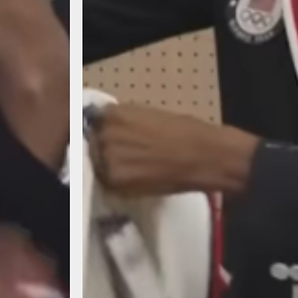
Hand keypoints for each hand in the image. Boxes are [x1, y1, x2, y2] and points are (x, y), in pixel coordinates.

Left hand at [88, 103, 261, 196]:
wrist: (205, 155)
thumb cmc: (185, 132)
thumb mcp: (147, 116)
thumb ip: (124, 123)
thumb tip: (110, 131)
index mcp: (113, 113)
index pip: (93, 125)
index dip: (102, 134)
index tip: (109, 140)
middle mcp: (105, 133)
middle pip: (93, 146)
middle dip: (105, 151)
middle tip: (127, 158)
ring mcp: (108, 158)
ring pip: (99, 166)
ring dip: (110, 169)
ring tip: (134, 170)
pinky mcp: (116, 181)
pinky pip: (108, 184)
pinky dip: (119, 184)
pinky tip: (136, 180)